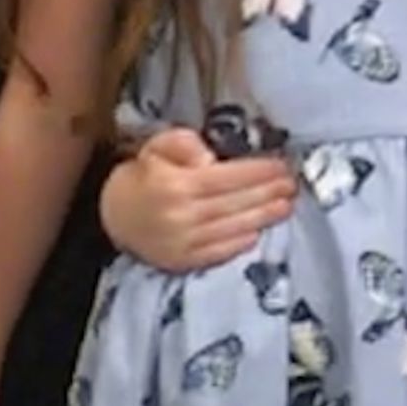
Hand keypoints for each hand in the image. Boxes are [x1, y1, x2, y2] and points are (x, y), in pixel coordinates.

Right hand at [102, 125, 294, 272]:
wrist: (113, 216)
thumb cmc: (143, 176)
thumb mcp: (157, 146)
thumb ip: (185, 144)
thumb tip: (212, 160)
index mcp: (176, 184)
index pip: (228, 177)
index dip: (259, 172)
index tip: (282, 166)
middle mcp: (182, 215)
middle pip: (236, 203)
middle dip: (269, 193)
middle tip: (293, 186)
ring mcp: (183, 242)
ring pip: (233, 228)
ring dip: (263, 217)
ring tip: (285, 206)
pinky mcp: (183, 261)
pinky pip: (219, 252)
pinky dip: (241, 243)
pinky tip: (259, 232)